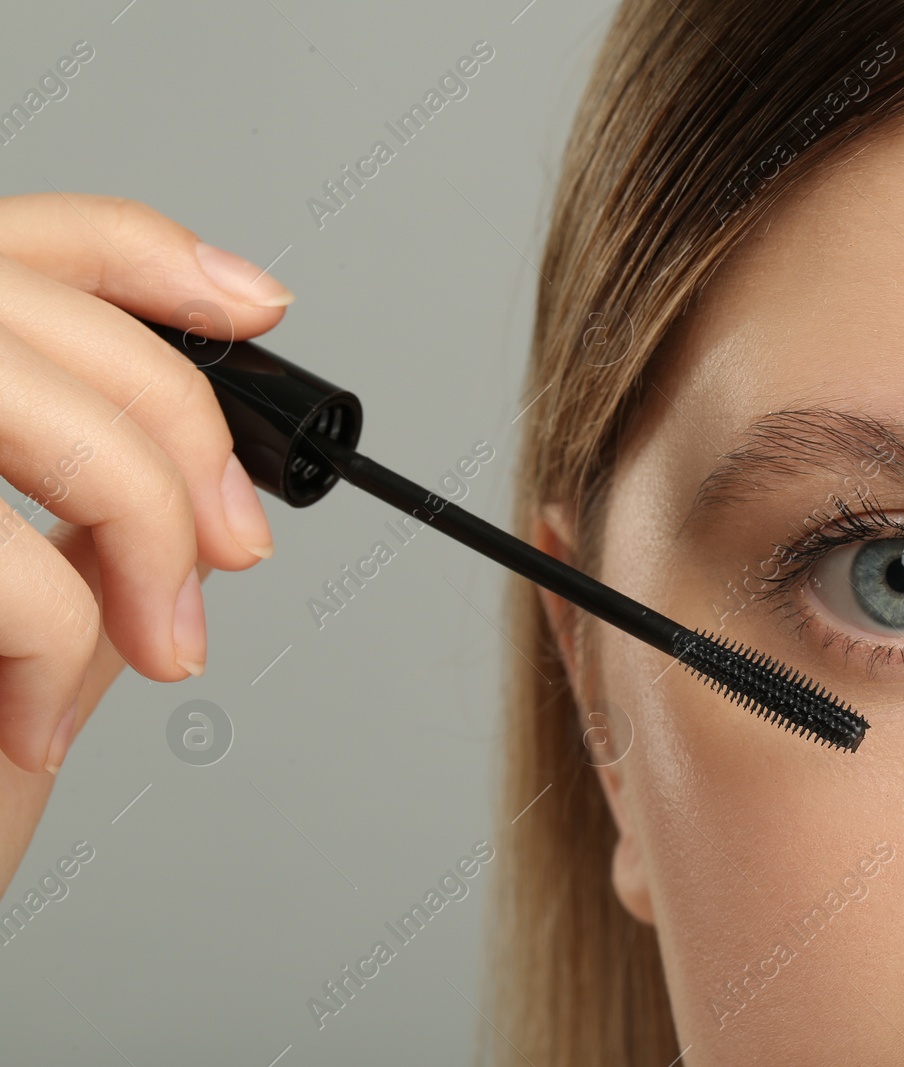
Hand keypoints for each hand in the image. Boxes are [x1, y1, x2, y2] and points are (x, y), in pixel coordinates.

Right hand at [0, 192, 291, 891]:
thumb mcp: (5, 632)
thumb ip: (73, 534)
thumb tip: (187, 495)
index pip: (27, 245)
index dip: (151, 256)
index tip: (258, 306)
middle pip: (46, 316)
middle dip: (181, 431)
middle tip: (238, 549)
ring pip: (36, 410)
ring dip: (143, 532)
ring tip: (162, 647)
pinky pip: (3, 564)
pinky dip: (49, 644)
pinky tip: (30, 728)